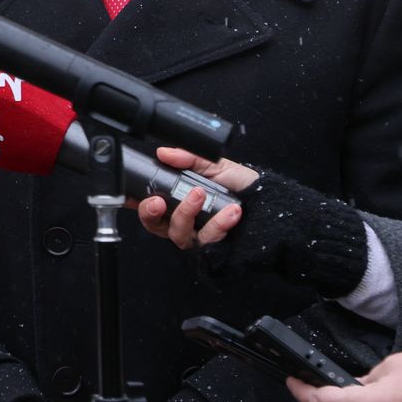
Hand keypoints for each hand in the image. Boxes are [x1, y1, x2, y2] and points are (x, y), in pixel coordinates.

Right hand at [136, 149, 257, 249]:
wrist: (273, 206)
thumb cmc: (243, 187)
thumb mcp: (216, 166)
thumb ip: (190, 158)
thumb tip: (164, 152)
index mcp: (178, 202)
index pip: (150, 206)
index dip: (135, 202)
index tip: (129, 195)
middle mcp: (185, 222)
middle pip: (154, 225)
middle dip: (150, 213)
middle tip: (158, 200)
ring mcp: (198, 237)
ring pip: (178, 234)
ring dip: (187, 213)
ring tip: (202, 194)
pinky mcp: (215, 249)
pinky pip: (208, 240)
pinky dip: (219, 224)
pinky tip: (231, 211)